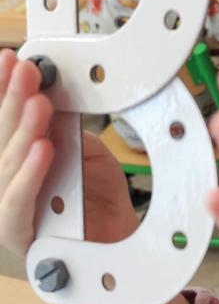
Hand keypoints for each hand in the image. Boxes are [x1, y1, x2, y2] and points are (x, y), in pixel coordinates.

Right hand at [0, 49, 137, 256]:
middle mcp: (5, 184)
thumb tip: (51, 92)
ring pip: (6, 168)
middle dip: (11, 101)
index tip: (11, 60)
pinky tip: (42, 149)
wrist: (121, 242)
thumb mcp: (85, 152)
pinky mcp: (17, 236)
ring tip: (38, 104)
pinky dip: (29, 175)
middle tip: (26, 71)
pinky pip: (17, 205)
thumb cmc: (98, 200)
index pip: (3, 124)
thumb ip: (64, 129)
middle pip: (0, 140)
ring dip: (21, 132)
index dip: (3, 92)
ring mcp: (6, 211)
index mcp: (17, 161)